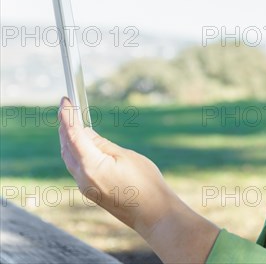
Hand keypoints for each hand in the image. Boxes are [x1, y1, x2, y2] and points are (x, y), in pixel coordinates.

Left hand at [58, 97, 177, 234]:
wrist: (153, 214)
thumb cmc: (145, 183)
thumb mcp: (126, 156)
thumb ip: (103, 144)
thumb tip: (85, 133)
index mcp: (92, 166)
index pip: (73, 135)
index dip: (67, 116)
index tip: (64, 101)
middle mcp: (83, 177)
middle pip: (67, 146)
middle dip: (65, 126)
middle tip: (67, 107)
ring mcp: (85, 186)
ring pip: (69, 157)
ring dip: (69, 139)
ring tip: (72, 122)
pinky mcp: (91, 191)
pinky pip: (76, 166)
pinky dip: (75, 151)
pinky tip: (83, 144)